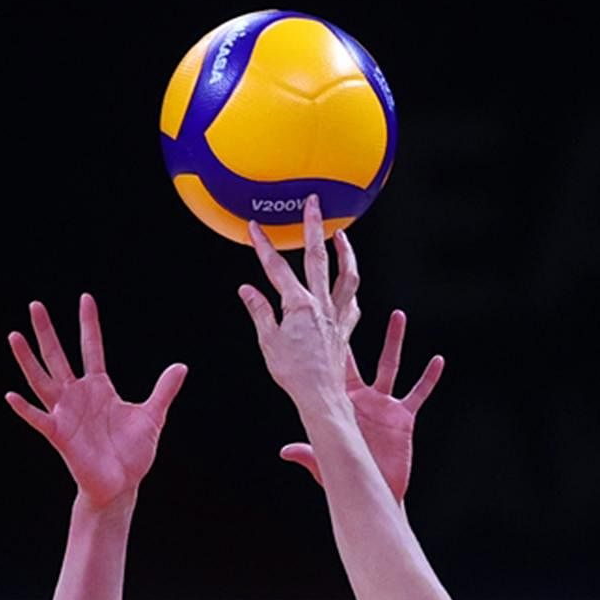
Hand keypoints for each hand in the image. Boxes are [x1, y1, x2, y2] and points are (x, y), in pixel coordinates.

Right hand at [5, 294, 186, 509]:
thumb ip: (163, 390)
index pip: (92, 348)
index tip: (85, 298)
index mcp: (99, 388)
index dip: (89, 324)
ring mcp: (66, 413)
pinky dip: (25, 409)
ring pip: (42, 380)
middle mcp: (78, 395)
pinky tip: (12, 396)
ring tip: (15, 335)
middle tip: (35, 305)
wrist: (122, 485)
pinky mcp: (60, 435)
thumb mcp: (152, 416)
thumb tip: (181, 366)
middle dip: (48, 331)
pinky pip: (39, 419)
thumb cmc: (133, 453)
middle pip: (59, 356)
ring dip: (28, 359)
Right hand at [238, 194, 360, 410]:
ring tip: (342, 235)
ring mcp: (337, 315)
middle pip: (318, 258)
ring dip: (345, 252)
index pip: (276, 268)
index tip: (255, 227)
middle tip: (314, 203)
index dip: (264, 246)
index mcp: (298, 305)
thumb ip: (259, 311)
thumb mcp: (268, 341)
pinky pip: (353, 304)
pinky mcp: (346, 329)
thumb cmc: (293, 374)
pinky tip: (348, 286)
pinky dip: (351, 291)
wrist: (320, 396)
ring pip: (347, 275)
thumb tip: (246, 289)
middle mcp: (321, 304)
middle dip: (314, 227)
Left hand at [279, 310, 444, 501]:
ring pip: (391, 365)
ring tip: (397, 314)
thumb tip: (285, 451)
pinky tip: (437, 360)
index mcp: (339, 404)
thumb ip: (308, 453)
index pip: (331, 368)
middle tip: (353, 303)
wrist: (374, 492)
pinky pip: (418, 392)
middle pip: (359, 358)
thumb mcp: (325, 462)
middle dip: (356, 332)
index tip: (321, 320)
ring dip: (393, 341)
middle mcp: (361, 399)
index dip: (328, 346)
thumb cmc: (346, 477)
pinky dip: (429, 377)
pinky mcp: (403, 417)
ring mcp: (383, 406)